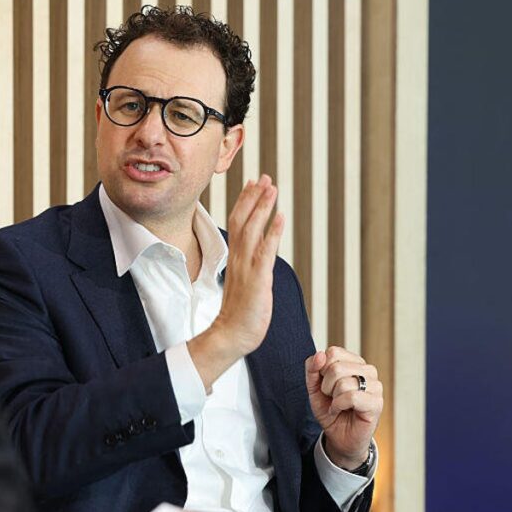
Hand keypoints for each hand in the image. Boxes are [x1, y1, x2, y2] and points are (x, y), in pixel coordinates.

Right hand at [188, 175, 284, 391]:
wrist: (231, 335)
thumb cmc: (239, 313)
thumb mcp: (243, 283)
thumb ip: (247, 266)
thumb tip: (256, 255)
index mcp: (235, 258)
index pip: (237, 223)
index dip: (245, 202)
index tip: (253, 183)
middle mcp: (238, 258)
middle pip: (243, 220)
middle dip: (254, 197)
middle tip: (264, 177)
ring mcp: (246, 268)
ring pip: (252, 230)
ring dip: (262, 207)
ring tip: (271, 187)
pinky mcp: (258, 279)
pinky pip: (265, 251)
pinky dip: (272, 232)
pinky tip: (280, 217)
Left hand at [304, 346, 382, 470]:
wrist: (339, 437)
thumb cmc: (330, 410)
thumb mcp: (314, 387)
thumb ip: (312, 369)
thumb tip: (319, 354)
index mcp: (354, 362)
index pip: (333, 352)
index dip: (321, 369)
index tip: (324, 384)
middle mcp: (368, 371)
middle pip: (336, 366)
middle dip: (326, 386)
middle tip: (331, 397)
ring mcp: (375, 386)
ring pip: (343, 382)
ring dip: (333, 398)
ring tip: (337, 405)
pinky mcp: (376, 403)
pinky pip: (351, 397)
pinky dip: (339, 405)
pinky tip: (340, 410)